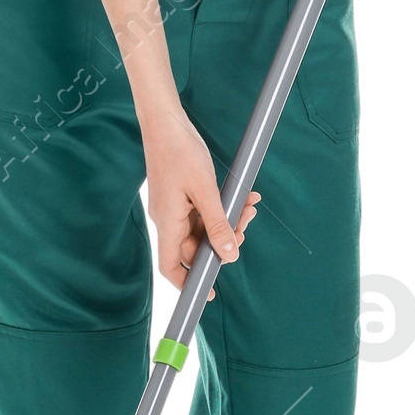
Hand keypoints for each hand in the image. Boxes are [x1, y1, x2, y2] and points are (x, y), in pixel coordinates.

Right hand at [141, 104, 259, 294]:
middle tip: (245, 225)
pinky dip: (223, 208)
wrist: (166, 120)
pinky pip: (204, 212)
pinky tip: (242, 198)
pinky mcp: (182, 196)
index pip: (171, 266)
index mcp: (167, 222)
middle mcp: (168, 219)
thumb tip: (229, 255)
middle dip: (223, 241)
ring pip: (203, 228)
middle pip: (194, 247)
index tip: (208, 294)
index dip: (187, 284)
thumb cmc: (179, 151)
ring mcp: (174, 207)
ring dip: (228, 221)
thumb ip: (218, 225)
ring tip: (248, 207)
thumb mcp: (205, 190)